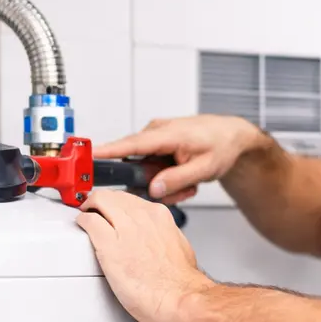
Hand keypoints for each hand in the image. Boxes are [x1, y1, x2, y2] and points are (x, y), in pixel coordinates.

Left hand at [75, 189, 213, 321]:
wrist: (178, 297)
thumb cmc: (180, 282)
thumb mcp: (179, 247)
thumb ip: (164, 238)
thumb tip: (158, 240)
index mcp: (159, 217)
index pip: (132, 200)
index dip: (120, 205)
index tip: (114, 212)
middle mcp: (142, 217)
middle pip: (114, 196)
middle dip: (102, 202)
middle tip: (94, 210)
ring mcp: (124, 228)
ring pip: (99, 200)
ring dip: (90, 207)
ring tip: (86, 215)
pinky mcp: (108, 244)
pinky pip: (88, 221)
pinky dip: (82, 221)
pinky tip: (82, 226)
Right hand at [94, 114, 267, 203]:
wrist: (231, 136)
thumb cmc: (221, 145)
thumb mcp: (205, 168)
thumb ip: (178, 179)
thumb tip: (154, 188)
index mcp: (168, 134)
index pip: (132, 144)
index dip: (109, 150)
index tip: (89, 154)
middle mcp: (157, 132)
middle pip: (138, 165)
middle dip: (157, 183)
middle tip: (183, 189)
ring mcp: (156, 138)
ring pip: (146, 170)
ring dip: (165, 182)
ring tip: (188, 183)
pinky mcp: (158, 144)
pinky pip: (152, 167)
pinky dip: (167, 177)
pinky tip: (184, 178)